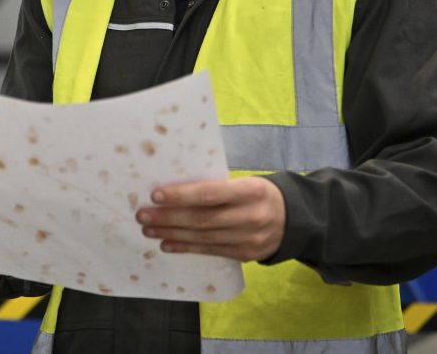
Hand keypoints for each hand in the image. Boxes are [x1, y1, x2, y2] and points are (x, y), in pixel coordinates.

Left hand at [135, 176, 285, 261]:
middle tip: (142, 215)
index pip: (210, 194)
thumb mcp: (245, 182)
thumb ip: (216, 186)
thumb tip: (174, 189)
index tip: (156, 195)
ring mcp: (249, 239)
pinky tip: (167, 244)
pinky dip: (185, 247)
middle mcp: (251, 216)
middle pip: (203, 219)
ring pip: (203, 237)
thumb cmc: (258, 194)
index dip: (181, 196)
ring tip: (149, 229)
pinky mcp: (245, 254)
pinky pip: (209, 251)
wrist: (294, 219)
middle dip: (168, 218)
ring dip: (171, 234)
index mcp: (251, 191)